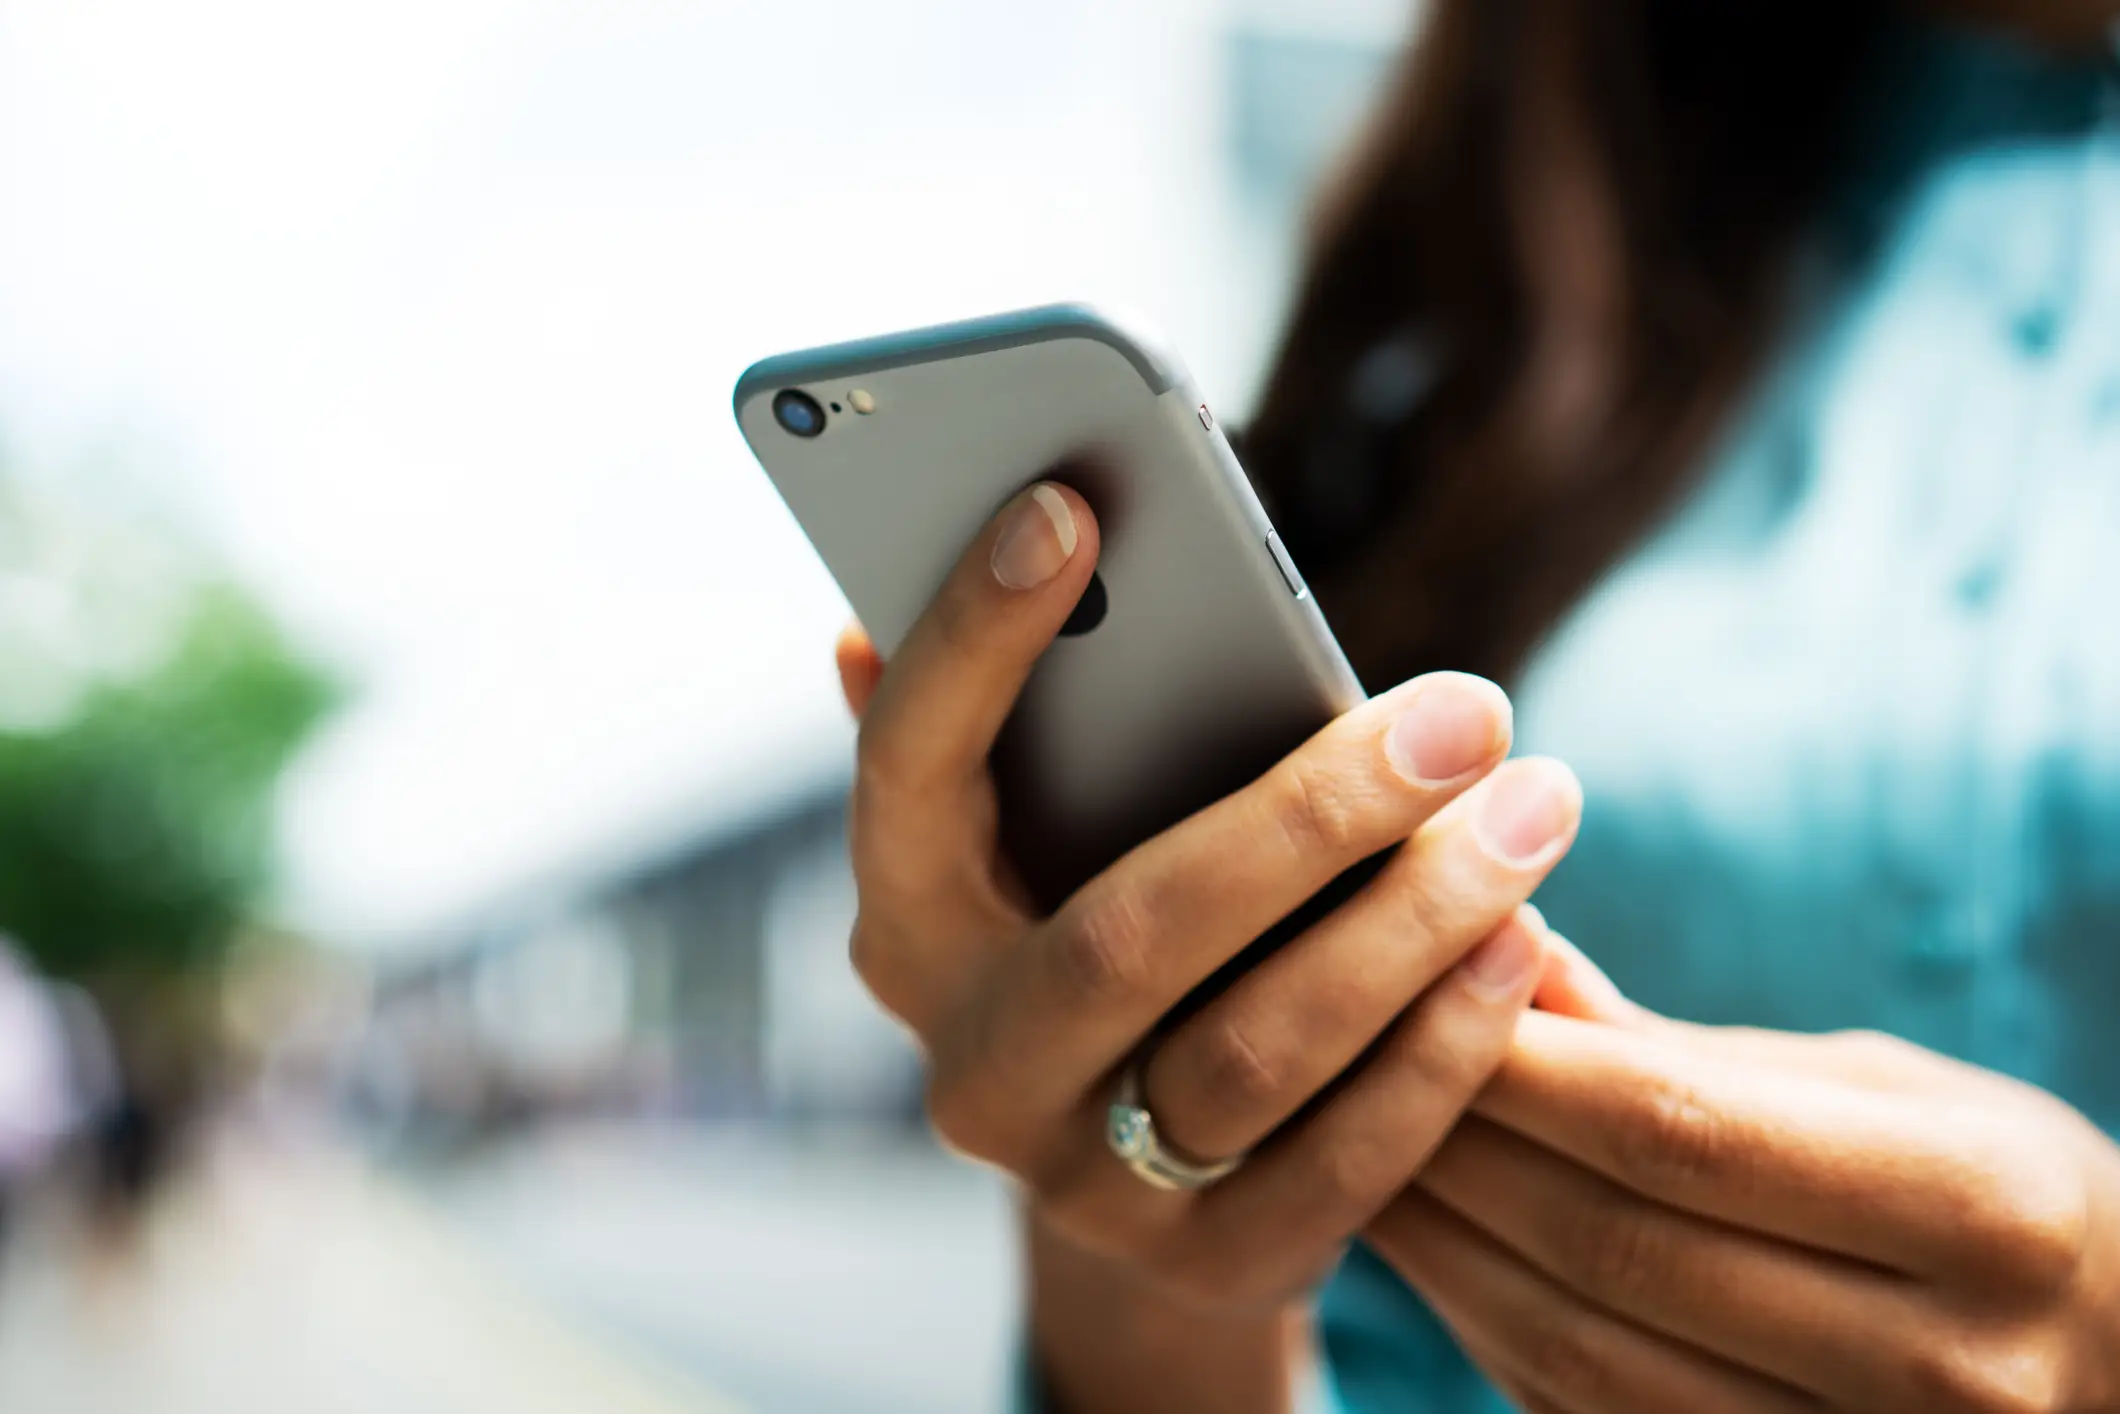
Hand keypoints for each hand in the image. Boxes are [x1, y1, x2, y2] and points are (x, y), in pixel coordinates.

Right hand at [835, 480, 1582, 1311]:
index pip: (908, 776)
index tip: (1070, 504)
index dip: (971, 644)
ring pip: (1258, 1051)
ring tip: (1536, 806)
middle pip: (1131, 933)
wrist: (1143, 1181)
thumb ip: (997, 736)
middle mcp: (973, 1064)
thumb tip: (870, 628)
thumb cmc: (1109, 934)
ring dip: (1415, 922)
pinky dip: (1446, 1045)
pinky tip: (1526, 940)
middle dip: (1311, 815)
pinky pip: (1347, 1159)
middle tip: (1466, 711)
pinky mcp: (1209, 1264)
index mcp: (910, 926)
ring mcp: (1083, 1182)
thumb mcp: (1047, 842)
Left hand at [1369, 937, 2119, 1411]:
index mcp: (1978, 1211)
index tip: (1408, 978)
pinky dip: (1477, 1320)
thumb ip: (1681, 1047)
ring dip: (1437, 1242)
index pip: (1678, 1128)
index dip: (1518, 1059)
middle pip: (1609, 1243)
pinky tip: (1420, 1242)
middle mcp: (1935, 1362)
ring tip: (1350, 1143)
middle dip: (1451, 1143)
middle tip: (1341, 1055)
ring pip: (1572, 1348)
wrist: (2105, 1364)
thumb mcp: (1878, 1090)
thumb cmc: (1987, 1191)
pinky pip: (1578, 1410)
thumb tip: (1498, 953)